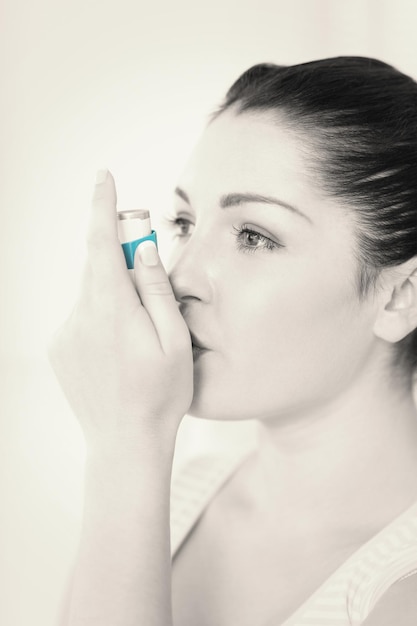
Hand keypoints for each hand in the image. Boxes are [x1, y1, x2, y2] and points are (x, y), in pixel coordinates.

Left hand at [48, 170, 192, 454]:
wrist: (125, 442)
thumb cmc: (160, 394)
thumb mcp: (175, 340)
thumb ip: (157, 289)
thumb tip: (144, 250)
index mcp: (113, 310)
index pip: (102, 243)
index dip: (103, 207)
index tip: (104, 179)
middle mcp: (81, 316)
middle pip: (98, 264)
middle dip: (121, 257)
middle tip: (148, 273)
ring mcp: (66, 333)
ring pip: (91, 291)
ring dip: (114, 294)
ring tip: (138, 335)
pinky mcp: (60, 348)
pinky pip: (81, 315)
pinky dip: (101, 316)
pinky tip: (119, 349)